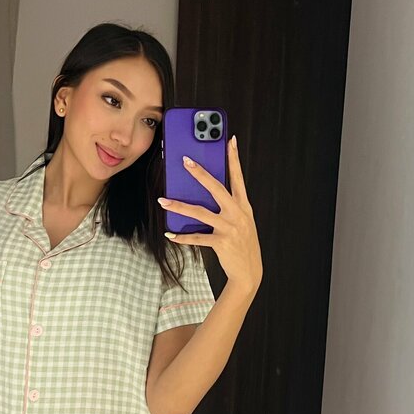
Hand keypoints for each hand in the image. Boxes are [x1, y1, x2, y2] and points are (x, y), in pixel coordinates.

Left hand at [157, 135, 262, 294]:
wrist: (250, 273)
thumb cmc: (243, 244)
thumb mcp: (242, 221)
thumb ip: (230, 207)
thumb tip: (206, 193)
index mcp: (244, 206)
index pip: (238, 177)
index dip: (234, 158)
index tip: (231, 140)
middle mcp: (238, 214)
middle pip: (216, 188)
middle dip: (199, 173)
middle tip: (185, 161)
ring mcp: (230, 228)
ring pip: (199, 212)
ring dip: (178, 206)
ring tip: (163, 201)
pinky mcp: (221, 243)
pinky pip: (197, 237)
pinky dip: (182, 237)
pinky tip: (170, 234)